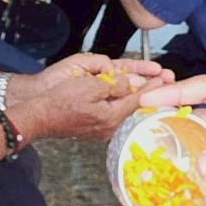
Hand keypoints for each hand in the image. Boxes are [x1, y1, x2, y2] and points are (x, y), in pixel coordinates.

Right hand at [12, 54, 167, 141]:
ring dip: (138, 95)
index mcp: (112, 117)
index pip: (138, 99)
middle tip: (168, 78)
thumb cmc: (61, 100)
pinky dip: (123, 102)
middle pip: (135, 105)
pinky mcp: (93, 127)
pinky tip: (130, 96)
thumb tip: (131, 84)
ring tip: (153, 83)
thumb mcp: (90, 87)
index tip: (166, 76)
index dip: (153, 86)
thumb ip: (114, 86)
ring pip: (125, 108)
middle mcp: (110, 126)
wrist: (37, 116)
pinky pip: (113, 112)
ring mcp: (101, 129)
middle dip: (151, 90)